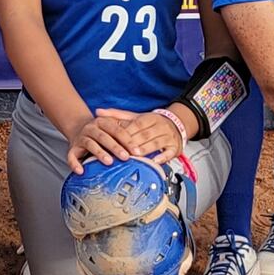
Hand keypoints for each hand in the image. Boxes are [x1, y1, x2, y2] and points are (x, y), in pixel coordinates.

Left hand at [67, 107, 186, 170]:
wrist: (175, 124)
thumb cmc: (150, 123)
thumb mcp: (135, 116)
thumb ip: (116, 115)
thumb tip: (98, 112)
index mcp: (150, 118)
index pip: (137, 124)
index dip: (127, 132)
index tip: (116, 139)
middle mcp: (160, 126)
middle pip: (145, 135)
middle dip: (134, 144)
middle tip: (123, 152)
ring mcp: (168, 137)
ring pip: (156, 144)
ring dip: (145, 150)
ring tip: (135, 157)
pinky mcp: (174, 148)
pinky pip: (169, 153)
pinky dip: (162, 158)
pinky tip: (153, 162)